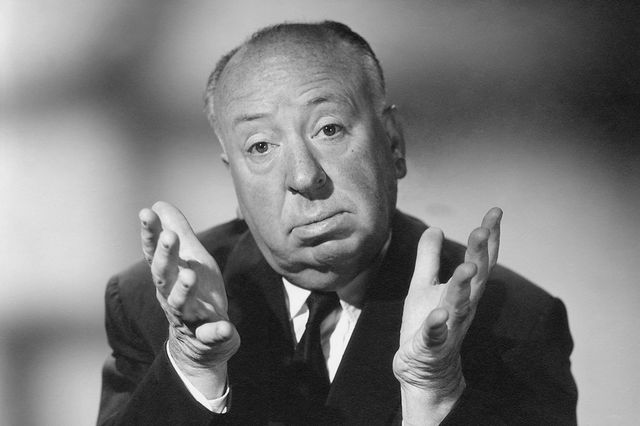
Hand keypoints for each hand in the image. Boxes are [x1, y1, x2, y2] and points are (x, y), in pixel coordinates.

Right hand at [140, 201, 239, 397]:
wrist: (199, 342)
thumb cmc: (193, 291)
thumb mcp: (189, 258)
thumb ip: (177, 231)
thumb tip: (157, 204)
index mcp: (168, 275)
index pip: (155, 252)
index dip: (150, 233)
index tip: (145, 213)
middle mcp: (171, 295)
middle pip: (164, 276)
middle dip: (165, 257)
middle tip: (169, 236)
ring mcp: (189, 317)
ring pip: (181, 304)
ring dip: (184, 290)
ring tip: (189, 275)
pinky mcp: (208, 335)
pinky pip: (211, 334)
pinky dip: (217, 331)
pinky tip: (225, 326)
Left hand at [393, 208, 501, 424]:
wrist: (423, 372)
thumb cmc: (427, 325)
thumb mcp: (423, 286)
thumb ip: (429, 258)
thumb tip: (435, 228)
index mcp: (463, 292)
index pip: (480, 261)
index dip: (488, 238)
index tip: (495, 212)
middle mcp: (462, 308)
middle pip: (476, 279)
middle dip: (479, 254)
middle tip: (482, 229)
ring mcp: (449, 328)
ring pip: (459, 306)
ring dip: (463, 286)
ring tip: (466, 266)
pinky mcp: (431, 348)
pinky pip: (435, 337)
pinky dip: (437, 326)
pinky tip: (438, 314)